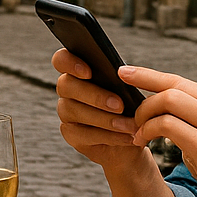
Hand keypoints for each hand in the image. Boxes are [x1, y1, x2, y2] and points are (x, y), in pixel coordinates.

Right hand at [52, 48, 156, 179]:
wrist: (135, 135)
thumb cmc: (133, 105)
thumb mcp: (132, 89)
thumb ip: (123, 79)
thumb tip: (124, 72)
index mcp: (79, 71)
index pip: (61, 59)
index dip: (69, 62)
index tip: (89, 72)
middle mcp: (67, 90)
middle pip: (66, 85)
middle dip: (94, 95)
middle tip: (120, 105)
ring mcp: (66, 112)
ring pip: (73, 111)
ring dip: (104, 119)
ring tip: (128, 125)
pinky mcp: (71, 134)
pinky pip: (82, 134)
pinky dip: (107, 136)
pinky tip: (125, 137)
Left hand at [122, 65, 196, 196]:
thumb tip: (166, 121)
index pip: (182, 81)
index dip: (150, 75)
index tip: (126, 71)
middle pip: (173, 85)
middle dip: (141, 89)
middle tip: (127, 110)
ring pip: (169, 101)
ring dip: (144, 115)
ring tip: (136, 132)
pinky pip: (168, 126)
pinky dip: (147, 131)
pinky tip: (142, 142)